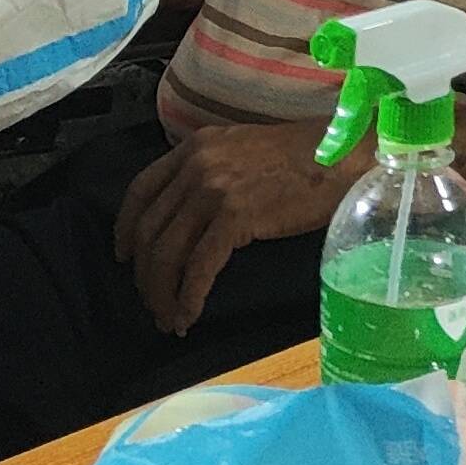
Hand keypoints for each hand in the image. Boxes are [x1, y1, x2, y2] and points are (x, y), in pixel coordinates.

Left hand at [112, 118, 355, 333]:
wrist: (341, 154)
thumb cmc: (305, 156)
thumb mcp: (243, 150)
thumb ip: (213, 172)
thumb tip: (193, 217)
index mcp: (196, 147)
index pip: (141, 190)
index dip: (125, 228)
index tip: (124, 257)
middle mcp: (197, 165)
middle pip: (149, 229)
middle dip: (145, 275)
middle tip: (152, 303)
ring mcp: (214, 189)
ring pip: (167, 252)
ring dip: (162, 293)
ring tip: (169, 317)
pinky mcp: (236, 215)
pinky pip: (199, 266)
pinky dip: (189, 296)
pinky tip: (190, 314)